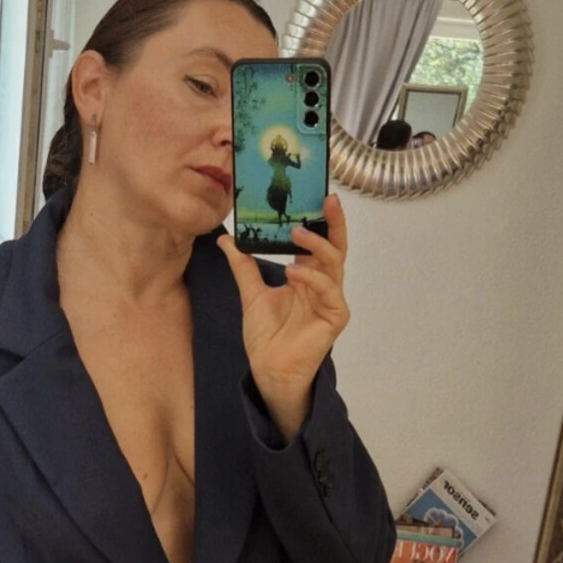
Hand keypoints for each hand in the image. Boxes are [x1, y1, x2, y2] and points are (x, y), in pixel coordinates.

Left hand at [218, 194, 348, 439]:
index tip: (315, 194)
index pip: (319, 241)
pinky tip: (293, 272)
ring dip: (316, 246)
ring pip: (333, 264)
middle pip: (335, 246)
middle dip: (333, 222)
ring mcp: (332, 300)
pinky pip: (328, 291)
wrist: (268, 369)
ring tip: (295, 233)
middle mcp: (324, 284)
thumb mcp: (251, 293)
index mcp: (308, 276)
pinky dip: (311, 278)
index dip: (320, 219)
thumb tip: (227, 238)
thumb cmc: (266, 335)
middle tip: (326, 199)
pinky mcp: (335, 317)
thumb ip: (243, 266)